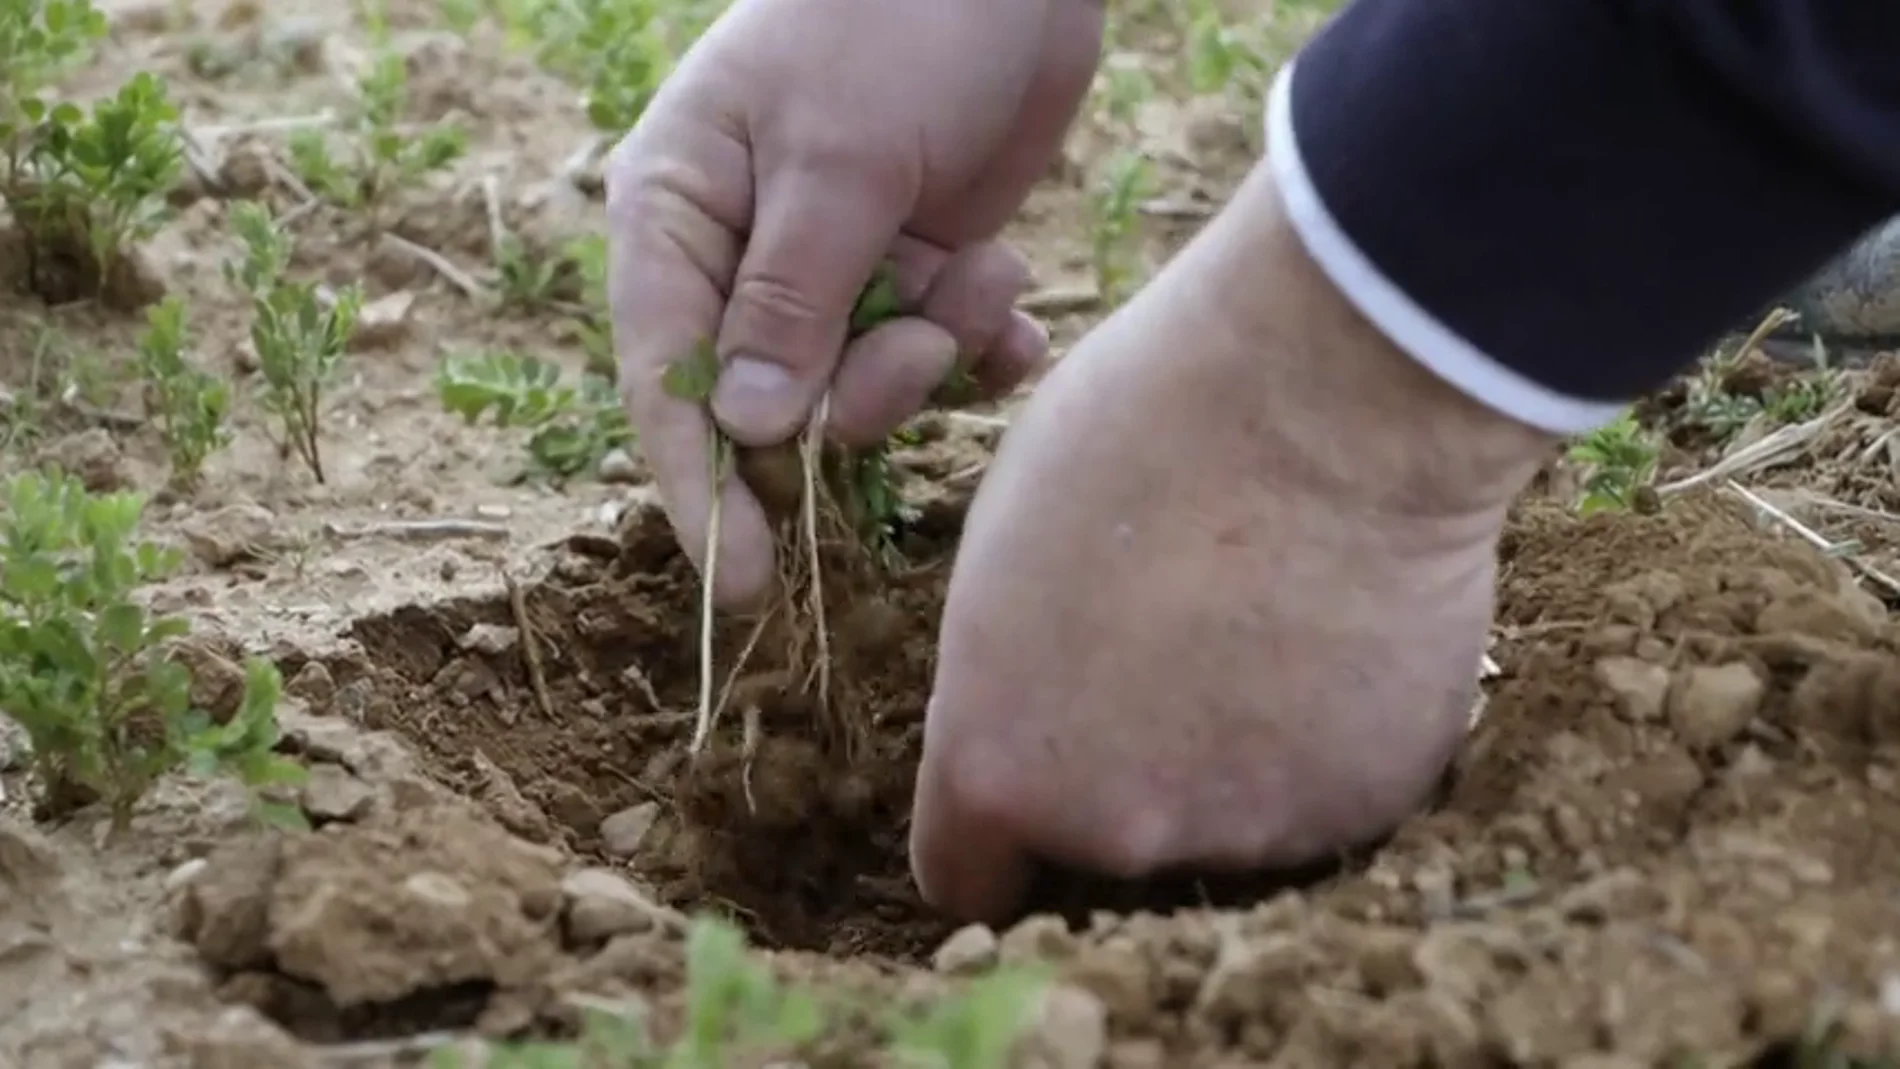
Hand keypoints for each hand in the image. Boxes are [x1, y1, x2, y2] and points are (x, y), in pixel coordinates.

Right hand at [606, 0, 1103, 606]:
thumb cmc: (897, 22)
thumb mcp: (839, 164)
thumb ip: (792, 303)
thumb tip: (742, 431)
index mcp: (680, 212)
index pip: (665, 376)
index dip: (697, 487)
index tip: (742, 581)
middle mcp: (746, 249)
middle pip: (772, 400)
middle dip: (858, 397)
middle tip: (920, 348)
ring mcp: (836, 259)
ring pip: (865, 381)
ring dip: (933, 353)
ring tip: (980, 277)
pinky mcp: (919, 258)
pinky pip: (935, 349)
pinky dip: (980, 348)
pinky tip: (1019, 328)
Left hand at [909, 165, 1555, 922]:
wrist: (1331, 398)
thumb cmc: (1141, 429)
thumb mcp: (1002, 546)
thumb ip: (1003, 672)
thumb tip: (1034, 706)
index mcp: (1000, 766)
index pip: (966, 875)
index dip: (998, 826)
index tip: (1034, 778)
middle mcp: (1116, 829)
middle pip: (1103, 844)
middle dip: (1123, 776)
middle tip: (1172, 650)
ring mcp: (1248, 829)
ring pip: (1223, 818)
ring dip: (1233, 754)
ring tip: (1267, 622)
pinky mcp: (1364, 804)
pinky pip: (1326, 789)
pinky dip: (1328, 737)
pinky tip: (1337, 633)